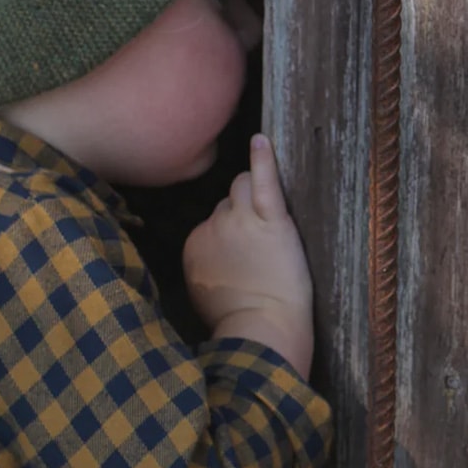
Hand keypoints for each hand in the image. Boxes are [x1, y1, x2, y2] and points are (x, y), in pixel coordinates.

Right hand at [182, 134, 313, 376]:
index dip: (231, 232)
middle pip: (228, 202)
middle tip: (262, 239)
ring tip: (271, 218)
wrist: (261, 328)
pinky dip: (263, 158)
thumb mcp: (202, 292)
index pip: (212, 220)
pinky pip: (264, 180)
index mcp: (195, 245)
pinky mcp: (271, 219)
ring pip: (243, 187)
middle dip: (243, 212)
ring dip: (255, 195)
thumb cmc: (237, 320)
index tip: (245, 252)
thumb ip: (204, 265)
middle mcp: (212, 226)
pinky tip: (262, 140)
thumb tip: (212, 255)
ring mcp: (241, 220)